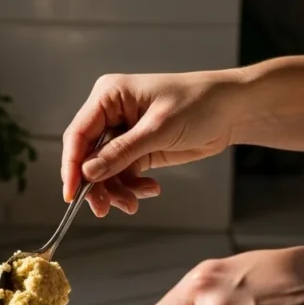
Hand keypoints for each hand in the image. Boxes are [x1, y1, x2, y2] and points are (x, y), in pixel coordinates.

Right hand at [61, 70, 239, 215]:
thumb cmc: (199, 103)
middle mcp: (111, 113)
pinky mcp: (137, 150)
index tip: (71, 194)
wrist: (231, 110)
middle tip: (105, 209)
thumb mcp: (158, 129)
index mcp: (109, 96)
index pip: (78, 134)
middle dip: (98, 184)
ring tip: (134, 202)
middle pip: (88, 157)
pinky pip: (123, 175)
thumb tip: (88, 173)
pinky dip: (133, 187)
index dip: (72, 166)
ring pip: (105, 171)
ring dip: (117, 190)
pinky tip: (150, 190)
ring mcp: (123, 133)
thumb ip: (121, 152)